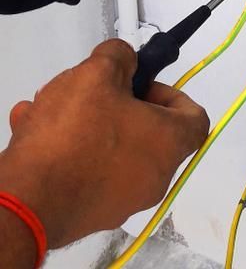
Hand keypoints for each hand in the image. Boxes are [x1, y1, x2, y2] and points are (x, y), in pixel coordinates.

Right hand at [0, 40, 208, 250]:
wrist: (27, 200)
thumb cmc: (72, 139)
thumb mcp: (98, 73)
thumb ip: (119, 56)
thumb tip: (123, 58)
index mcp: (168, 143)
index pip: (195, 117)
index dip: (173, 94)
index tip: (145, 84)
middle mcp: (154, 177)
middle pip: (148, 130)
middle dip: (119, 103)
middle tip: (95, 91)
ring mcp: (123, 200)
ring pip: (113, 148)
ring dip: (87, 123)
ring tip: (55, 107)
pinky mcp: (92, 213)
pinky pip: (89, 170)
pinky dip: (71, 149)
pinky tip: (39, 130)